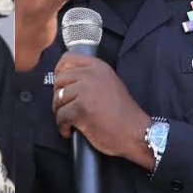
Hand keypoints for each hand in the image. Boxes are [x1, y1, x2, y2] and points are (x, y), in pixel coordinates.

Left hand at [54, 52, 153, 168]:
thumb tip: (65, 79)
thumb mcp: (109, 84)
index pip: (68, 59)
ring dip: (60, 112)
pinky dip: (63, 126)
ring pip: (58, 99)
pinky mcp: (80, 108)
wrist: (134, 132)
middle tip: (64, 108)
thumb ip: (90, 78)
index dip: (59, 71)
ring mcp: (85, 91)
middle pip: (59, 80)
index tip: (60, 84)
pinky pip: (60, 116)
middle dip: (58, 96)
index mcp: (99, 67)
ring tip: (69, 121)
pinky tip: (70, 131)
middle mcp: (91, 76)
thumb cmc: (122, 113)